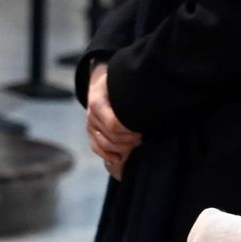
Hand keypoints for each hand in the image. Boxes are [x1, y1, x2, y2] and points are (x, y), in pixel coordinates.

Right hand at [86, 61, 141, 179]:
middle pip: (110, 137)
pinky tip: (120, 158)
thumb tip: (151, 108)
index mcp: (97, 101)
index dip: (130, 130)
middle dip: (129, 140)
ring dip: (122, 148)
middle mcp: (91, 114)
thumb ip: (133, 95)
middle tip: (143, 136)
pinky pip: (96, 148)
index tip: (143, 128)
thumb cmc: (120, 85)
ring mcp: (89, 124)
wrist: (105, 83)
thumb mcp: (123, 84)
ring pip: (104, 144)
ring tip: (137, 142)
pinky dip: (108, 155)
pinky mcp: (91, 132)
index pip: (113, 125)